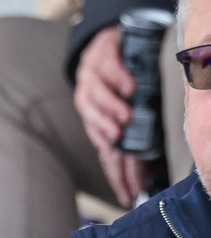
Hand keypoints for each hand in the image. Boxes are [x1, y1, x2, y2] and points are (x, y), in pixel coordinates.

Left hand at [74, 26, 146, 205]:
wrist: (106, 43)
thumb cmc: (116, 82)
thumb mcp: (125, 113)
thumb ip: (132, 138)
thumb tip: (146, 168)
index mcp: (97, 123)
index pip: (107, 156)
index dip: (116, 176)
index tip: (128, 194)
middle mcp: (90, 105)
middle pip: (98, 131)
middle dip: (109, 144)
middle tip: (121, 152)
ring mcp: (92, 81)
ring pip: (94, 100)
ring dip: (109, 111)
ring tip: (124, 119)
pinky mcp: (102, 58)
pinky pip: (108, 69)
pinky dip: (118, 79)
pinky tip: (128, 87)